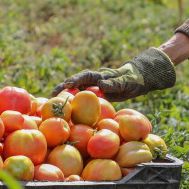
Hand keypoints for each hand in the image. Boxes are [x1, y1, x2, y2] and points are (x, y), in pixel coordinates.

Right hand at [52, 48, 176, 101]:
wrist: (136, 81)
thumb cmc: (132, 80)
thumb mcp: (126, 82)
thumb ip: (115, 83)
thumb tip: (101, 85)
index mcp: (100, 76)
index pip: (85, 76)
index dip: (76, 80)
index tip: (67, 85)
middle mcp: (94, 81)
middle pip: (76, 83)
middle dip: (64, 87)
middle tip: (52, 95)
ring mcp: (93, 88)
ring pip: (77, 91)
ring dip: (66, 96)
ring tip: (53, 103)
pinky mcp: (95, 96)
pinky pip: (83, 100)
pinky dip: (74, 104)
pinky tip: (67, 112)